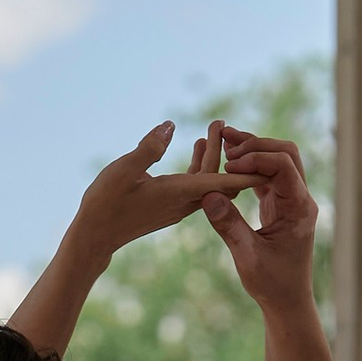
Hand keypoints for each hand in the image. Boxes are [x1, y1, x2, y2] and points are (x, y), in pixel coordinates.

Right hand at [12, 124, 249, 356]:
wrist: (94, 237)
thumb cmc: (105, 204)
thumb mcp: (123, 170)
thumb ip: (149, 147)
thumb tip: (171, 126)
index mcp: (180, 194)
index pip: (223, 180)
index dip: (246, 167)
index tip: (267, 156)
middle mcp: (185, 202)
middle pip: (220, 176)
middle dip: (230, 151)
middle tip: (228, 123)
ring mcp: (179, 206)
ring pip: (210, 180)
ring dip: (215, 155)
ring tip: (216, 127)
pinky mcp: (171, 206)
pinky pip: (197, 185)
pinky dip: (201, 165)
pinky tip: (197, 146)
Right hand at [201, 124, 320, 316]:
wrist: (287, 301)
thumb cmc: (271, 284)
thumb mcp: (247, 257)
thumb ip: (229, 225)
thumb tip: (208, 194)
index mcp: (299, 209)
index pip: (283, 166)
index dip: (255, 159)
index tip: (228, 165)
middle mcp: (301, 199)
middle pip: (286, 152)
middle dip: (256, 145)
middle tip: (226, 144)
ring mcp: (292, 199)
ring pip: (278, 159)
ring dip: (253, 150)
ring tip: (224, 142)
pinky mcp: (281, 203)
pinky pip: (268, 173)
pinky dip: (249, 165)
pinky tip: (228, 161)